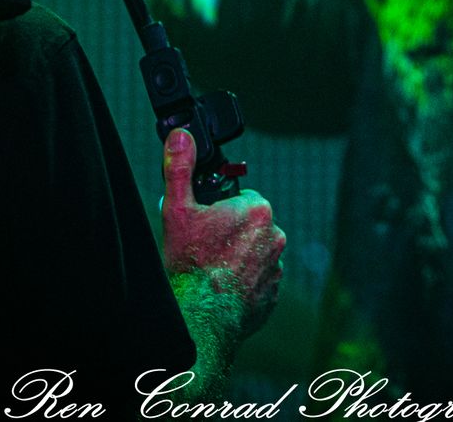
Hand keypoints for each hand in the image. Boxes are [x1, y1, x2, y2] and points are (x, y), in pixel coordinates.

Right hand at [160, 128, 284, 338]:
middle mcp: (275, 236)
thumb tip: (182, 136)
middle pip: (248, 225)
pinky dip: (243, 282)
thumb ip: (180, 167)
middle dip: (229, 232)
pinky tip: (221, 288)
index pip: (241, 198)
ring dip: (237, 257)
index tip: (205, 224)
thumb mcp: (177, 209)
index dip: (219, 209)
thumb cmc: (190, 263)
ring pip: (253, 252)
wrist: (199, 316)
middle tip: (204, 246)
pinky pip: (258, 280)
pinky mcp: (273, 294)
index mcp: (257, 210)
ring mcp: (276, 268)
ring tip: (210, 269)